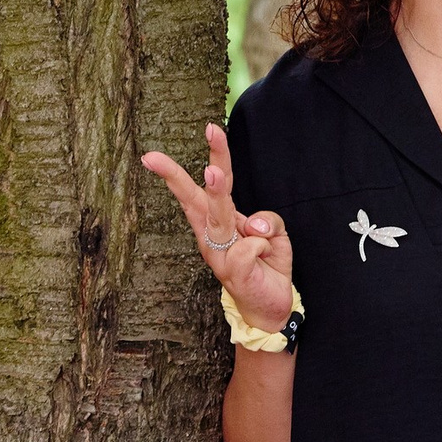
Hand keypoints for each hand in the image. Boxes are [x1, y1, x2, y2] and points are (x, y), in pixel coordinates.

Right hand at [142, 124, 294, 331]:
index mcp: (218, 221)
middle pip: (198, 197)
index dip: (204, 160)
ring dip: (216, 191)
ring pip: (218, 216)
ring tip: (212, 172)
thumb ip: (267, 220)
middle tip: (166, 152)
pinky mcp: (233, 270)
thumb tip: (253, 224)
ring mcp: (219, 254)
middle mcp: (211, 235)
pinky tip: (265, 259)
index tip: (193, 134)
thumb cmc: (265, 264)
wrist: (270, 307)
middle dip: (183, 171)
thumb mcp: (274, 234)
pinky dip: (266, 245)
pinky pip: (253, 244)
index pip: (207, 186)